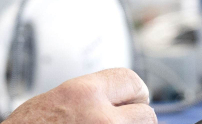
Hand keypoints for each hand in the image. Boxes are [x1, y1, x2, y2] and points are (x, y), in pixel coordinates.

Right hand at [4, 68, 156, 123]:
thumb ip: (90, 97)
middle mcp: (100, 118)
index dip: (133, 92)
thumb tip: (118, 99)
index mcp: (83, 94)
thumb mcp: (55, 100)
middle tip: (118, 121)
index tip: (132, 100)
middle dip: (134, 119)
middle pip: (146, 113)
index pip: (132, 80)